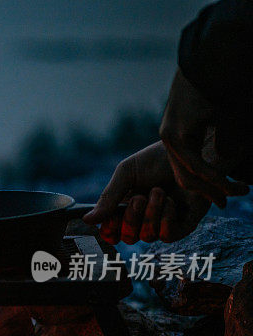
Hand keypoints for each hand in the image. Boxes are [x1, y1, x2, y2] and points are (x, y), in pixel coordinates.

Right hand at [82, 141, 209, 243]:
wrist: (191, 150)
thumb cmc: (157, 159)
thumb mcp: (126, 174)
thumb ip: (108, 198)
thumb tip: (87, 221)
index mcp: (125, 207)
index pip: (112, 232)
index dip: (109, 230)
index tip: (111, 217)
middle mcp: (144, 219)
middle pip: (128, 238)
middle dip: (130, 219)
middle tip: (139, 198)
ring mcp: (164, 223)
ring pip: (147, 237)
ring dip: (150, 215)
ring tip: (159, 192)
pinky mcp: (184, 224)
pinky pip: (167, 236)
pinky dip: (165, 219)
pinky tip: (170, 201)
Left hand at [159, 69, 248, 205]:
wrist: (210, 63)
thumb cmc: (220, 89)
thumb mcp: (222, 120)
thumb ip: (222, 141)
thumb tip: (227, 156)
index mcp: (178, 137)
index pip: (187, 170)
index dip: (205, 187)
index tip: (221, 199)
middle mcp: (169, 139)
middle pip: (184, 176)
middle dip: (207, 192)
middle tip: (225, 203)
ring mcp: (169, 136)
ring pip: (188, 172)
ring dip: (213, 185)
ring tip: (235, 192)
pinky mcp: (175, 132)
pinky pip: (191, 160)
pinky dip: (208, 172)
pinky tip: (222, 180)